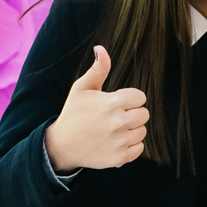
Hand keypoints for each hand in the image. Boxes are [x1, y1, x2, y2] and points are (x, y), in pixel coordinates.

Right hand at [45, 46, 148, 172]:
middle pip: (144, 114)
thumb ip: (98, 69)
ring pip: (143, 131)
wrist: (62, 145)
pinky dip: (131, 146)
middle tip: (115, 117)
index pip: (140, 97)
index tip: (117, 103)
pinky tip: (116, 142)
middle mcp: (118, 122)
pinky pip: (140, 148)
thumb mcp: (82, 88)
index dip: (130, 99)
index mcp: (112, 103)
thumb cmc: (73, 113)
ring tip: (114, 129)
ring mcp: (120, 141)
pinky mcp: (120, 157)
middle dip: (132, 114)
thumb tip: (101, 49)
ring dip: (132, 130)